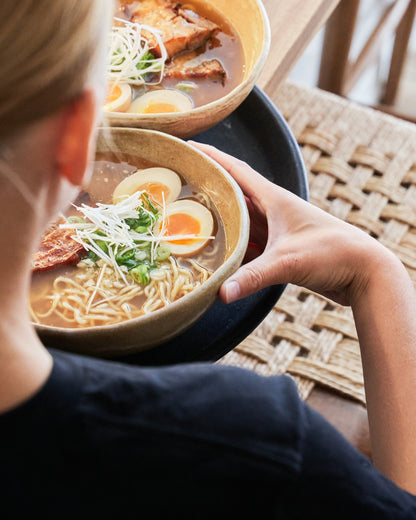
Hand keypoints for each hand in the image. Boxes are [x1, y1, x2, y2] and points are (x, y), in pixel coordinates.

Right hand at [189, 142, 387, 305]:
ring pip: (239, 220)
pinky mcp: (279, 249)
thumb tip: (219, 293)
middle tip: (178, 186)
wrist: (364, 272)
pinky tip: (216, 251)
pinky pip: (248, 242)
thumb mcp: (288, 261)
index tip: (187, 147)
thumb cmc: (332, 253)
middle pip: (233, 193)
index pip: (236, 170)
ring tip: (189, 219)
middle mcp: (272, 210)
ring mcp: (275, 229)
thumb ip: (252, 277)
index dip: (211, 157)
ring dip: (218, 218)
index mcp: (274, 198)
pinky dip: (232, 245)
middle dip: (207, 188)